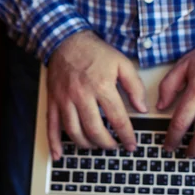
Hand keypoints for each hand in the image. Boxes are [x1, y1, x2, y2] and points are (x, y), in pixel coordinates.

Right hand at [47, 31, 147, 159]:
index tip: (131, 144)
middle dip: (107, 144)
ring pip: (74, 132)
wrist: (67, 40)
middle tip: (114, 146)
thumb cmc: (95, 52)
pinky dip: (54, 143)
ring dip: (87, 145)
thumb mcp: (122, 63)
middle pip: (95, 130)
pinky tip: (59, 154)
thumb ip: (135, 86)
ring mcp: (65, 100)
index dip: (126, 136)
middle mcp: (82, 96)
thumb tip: (142, 107)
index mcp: (102, 86)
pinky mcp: (53, 100)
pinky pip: (51, 125)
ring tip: (96, 146)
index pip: (118, 119)